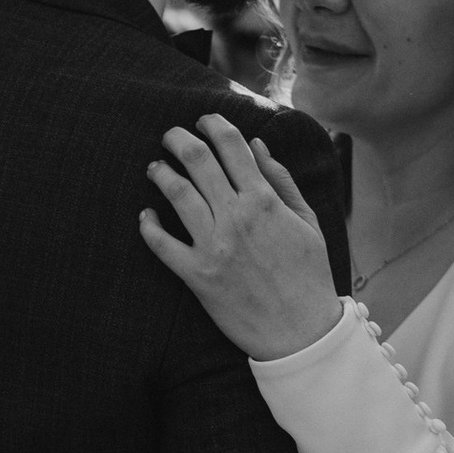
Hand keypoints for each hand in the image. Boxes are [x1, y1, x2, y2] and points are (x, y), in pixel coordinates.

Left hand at [139, 117, 342, 358]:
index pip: (231, 147)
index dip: (214, 125)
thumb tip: (256, 145)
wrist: (300, 331)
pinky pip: (161, 244)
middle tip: (171, 135)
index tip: (204, 120)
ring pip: (176, 194)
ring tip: (155, 167)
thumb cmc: (308, 274)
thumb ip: (280, 180)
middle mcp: (235, 218)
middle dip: (179, 139)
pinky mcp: (196, 275)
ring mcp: (213, 246)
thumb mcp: (306, 221)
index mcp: (264, 201)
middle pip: (197, 161)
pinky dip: (148, 225)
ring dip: (161, 173)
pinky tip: (145, 214)